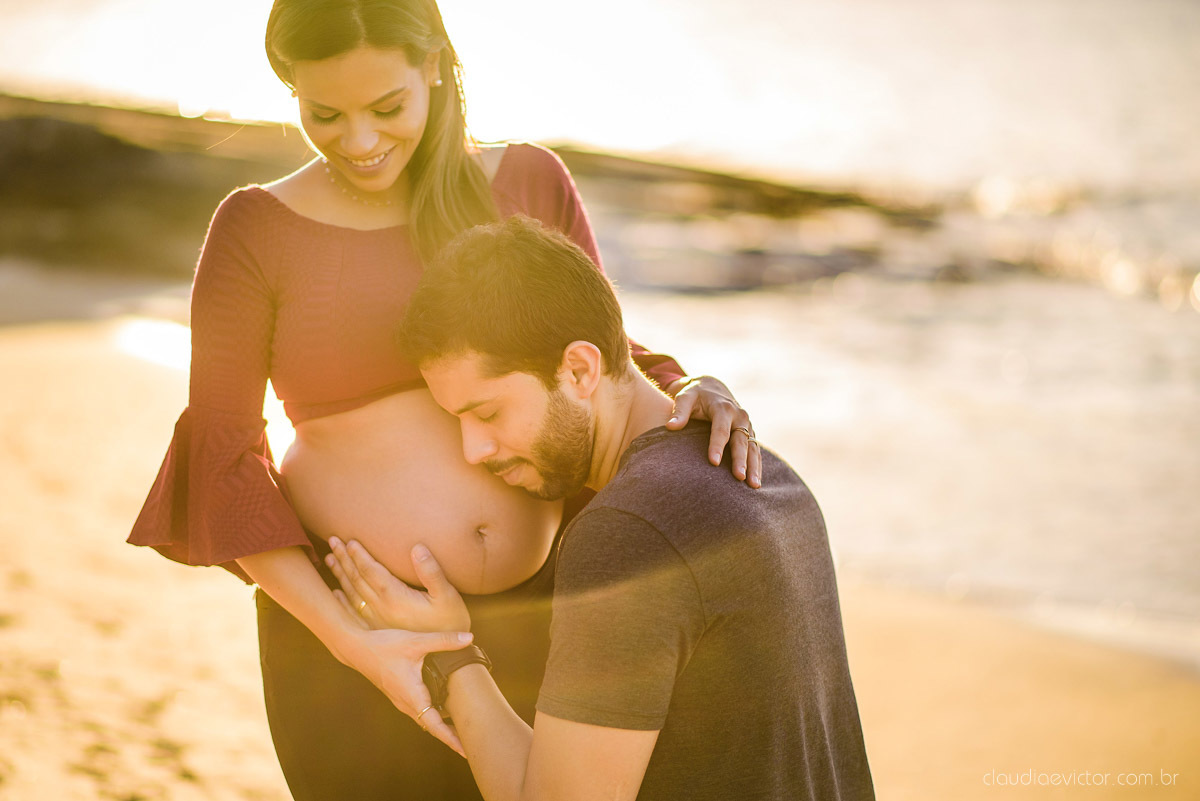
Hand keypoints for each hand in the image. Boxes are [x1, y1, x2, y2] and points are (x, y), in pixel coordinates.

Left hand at [327, 537, 471, 632]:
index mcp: (395, 599)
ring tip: (329, 559)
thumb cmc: (451, 623)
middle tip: (332, 541)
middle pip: (357, 580)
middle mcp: (381, 610)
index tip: (349, 540)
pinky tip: (336, 592)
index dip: (359, 555)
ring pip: (352, 594)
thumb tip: (418, 548)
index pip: (371, 571)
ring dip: (340, 575)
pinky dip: (343, 600)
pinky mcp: (378, 630)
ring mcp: (377, 621)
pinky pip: (354, 612)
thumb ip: (431, 572)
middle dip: (344, 559)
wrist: (444, 660)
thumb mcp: (448, 595)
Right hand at [341, 625, 473, 756]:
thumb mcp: (416, 641)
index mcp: (412, 695)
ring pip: (425, 719)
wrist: (357, 648)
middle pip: (432, 726)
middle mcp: (406, 703)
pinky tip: (445, 709)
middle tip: (473, 743)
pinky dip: (434, 715)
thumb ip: (443, 640)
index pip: (434, 724)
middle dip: (451, 736)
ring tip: (463, 730)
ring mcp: (402, 700)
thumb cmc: (383, 646)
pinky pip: (420, 711)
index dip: (450, 739)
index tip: (465, 751)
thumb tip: (468, 638)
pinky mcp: (400, 694)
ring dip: (442, 726)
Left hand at [665, 375, 760, 487]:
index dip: (717, 445)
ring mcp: (747, 425)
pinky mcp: (750, 434)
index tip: (713, 462)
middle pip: (741, 440)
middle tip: (739, 477)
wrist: (712, 388)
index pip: (720, 429)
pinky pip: (755, 451)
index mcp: (723, 408)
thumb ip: (679, 411)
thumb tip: (670, 426)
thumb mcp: (685, 397)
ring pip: (752, 448)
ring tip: (753, 486)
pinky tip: (756, 482)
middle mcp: (739, 416)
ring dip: (753, 466)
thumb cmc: (695, 395)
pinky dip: (757, 466)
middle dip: (740, 459)